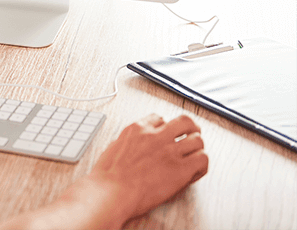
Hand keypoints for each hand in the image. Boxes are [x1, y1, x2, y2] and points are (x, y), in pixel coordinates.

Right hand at [87, 113, 208, 221]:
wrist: (110, 192)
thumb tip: (135, 146)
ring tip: (193, 157)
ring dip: (196, 148)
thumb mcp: (114, 148)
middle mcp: (156, 136)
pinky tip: (193, 172)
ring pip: (198, 140)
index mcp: (137, 129)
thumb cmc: (108, 176)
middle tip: (191, 137)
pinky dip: (201, 165)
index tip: (167, 136)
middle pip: (185, 122)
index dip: (166, 128)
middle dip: (191, 130)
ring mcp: (169, 151)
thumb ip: (129, 142)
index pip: (160, 118)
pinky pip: (202, 159)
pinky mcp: (180, 169)